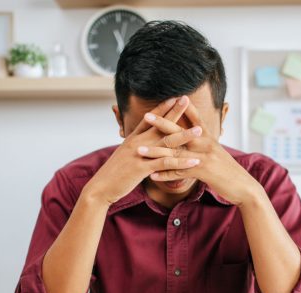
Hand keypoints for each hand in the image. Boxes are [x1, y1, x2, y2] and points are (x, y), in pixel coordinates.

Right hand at [83, 96, 202, 205]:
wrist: (101, 187)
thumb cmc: (114, 173)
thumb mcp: (125, 156)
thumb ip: (135, 148)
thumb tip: (143, 144)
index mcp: (133, 139)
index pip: (149, 119)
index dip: (162, 107)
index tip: (173, 97)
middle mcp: (137, 143)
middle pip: (160, 124)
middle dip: (175, 112)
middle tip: (187, 98)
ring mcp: (140, 155)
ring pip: (166, 142)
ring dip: (184, 136)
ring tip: (199, 130)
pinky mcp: (143, 168)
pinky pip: (165, 164)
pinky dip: (181, 162)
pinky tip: (194, 161)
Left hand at [138, 101, 263, 205]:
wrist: (244, 187)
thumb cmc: (229, 172)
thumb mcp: (217, 154)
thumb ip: (205, 145)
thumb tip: (197, 137)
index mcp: (209, 138)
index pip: (195, 118)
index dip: (183, 108)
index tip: (169, 97)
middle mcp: (206, 144)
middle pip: (180, 131)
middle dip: (162, 123)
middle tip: (146, 115)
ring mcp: (204, 157)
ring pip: (176, 152)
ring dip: (156, 151)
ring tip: (140, 149)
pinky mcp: (203, 172)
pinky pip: (180, 172)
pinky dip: (166, 175)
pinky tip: (152, 176)